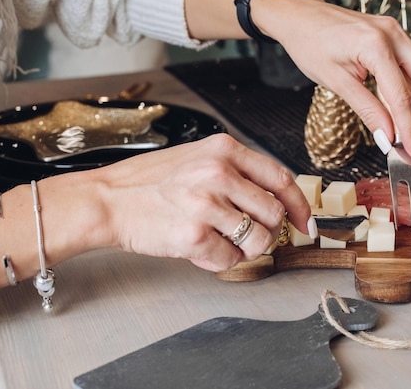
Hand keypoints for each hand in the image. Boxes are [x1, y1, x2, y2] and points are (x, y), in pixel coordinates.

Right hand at [90, 134, 312, 271]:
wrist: (107, 199)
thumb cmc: (151, 182)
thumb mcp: (198, 158)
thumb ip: (238, 172)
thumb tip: (278, 200)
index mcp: (225, 149)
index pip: (282, 179)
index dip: (299, 206)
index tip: (304, 223)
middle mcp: (218, 173)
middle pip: (275, 214)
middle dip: (268, 233)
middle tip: (248, 236)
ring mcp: (206, 203)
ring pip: (259, 240)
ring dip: (246, 249)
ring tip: (222, 242)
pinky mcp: (193, 235)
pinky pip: (230, 260)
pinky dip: (220, 261)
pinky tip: (200, 249)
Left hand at [253, 0, 410, 159]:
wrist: (299, 18)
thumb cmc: (310, 44)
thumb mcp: (336, 83)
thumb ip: (367, 110)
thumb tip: (387, 137)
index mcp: (376, 44)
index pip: (401, 95)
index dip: (408, 128)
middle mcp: (392, 34)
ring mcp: (395, 32)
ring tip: (404, 128)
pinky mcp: (392, 36)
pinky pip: (410, 66)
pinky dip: (408, 90)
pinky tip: (396, 109)